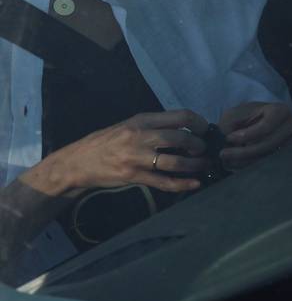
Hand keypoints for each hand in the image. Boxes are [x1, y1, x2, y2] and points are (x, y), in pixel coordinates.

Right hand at [20, 110, 210, 196]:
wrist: (77, 162)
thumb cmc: (106, 142)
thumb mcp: (128, 125)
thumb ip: (153, 125)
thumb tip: (183, 128)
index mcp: (141, 120)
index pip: (180, 116)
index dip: (199, 123)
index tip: (205, 130)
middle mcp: (140, 136)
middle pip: (180, 138)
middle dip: (198, 145)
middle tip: (204, 150)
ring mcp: (136, 157)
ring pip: (175, 161)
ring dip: (195, 165)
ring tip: (204, 166)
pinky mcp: (133, 176)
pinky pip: (163, 181)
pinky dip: (182, 184)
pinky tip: (194, 184)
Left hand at [216, 102, 291, 168]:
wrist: (251, 124)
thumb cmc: (244, 117)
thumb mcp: (234, 115)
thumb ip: (231, 127)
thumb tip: (226, 145)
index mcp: (280, 111)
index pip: (267, 126)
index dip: (248, 135)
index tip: (229, 138)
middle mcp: (291, 126)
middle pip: (268, 144)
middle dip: (244, 151)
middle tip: (223, 154)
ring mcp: (290, 143)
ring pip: (268, 157)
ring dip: (245, 161)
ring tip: (226, 161)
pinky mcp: (285, 156)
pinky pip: (268, 165)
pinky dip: (250, 166)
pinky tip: (235, 164)